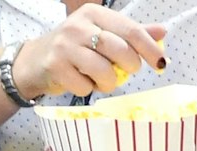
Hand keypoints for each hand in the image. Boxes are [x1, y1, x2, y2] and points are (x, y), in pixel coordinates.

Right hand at [12, 6, 166, 100]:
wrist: (35, 60)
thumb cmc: (75, 48)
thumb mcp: (102, 34)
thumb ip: (130, 34)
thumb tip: (162, 32)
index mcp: (95, 13)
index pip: (130, 30)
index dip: (150, 49)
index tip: (162, 64)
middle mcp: (79, 26)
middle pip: (120, 50)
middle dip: (130, 67)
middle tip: (126, 72)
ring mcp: (65, 46)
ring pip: (104, 71)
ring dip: (110, 83)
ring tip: (103, 80)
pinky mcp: (55, 67)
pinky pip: (85, 87)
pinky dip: (88, 90)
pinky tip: (81, 81)